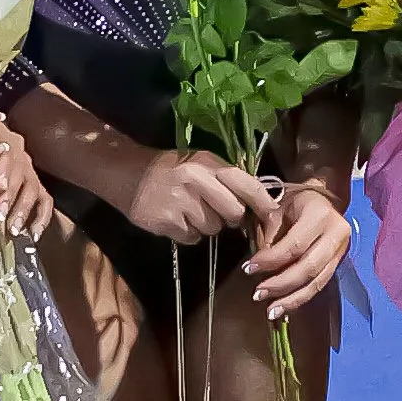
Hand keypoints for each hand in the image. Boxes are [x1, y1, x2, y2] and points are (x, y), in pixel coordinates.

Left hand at [0, 119, 53, 240]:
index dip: (5, 169)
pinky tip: (34, 234)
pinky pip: (44, 199)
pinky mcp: (33, 182)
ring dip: (23, 209)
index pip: (7, 151)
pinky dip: (41, 217)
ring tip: (13, 229)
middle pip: (20, 172)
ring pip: (32, 187)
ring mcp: (27, 167)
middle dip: (11, 196)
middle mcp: (17, 149)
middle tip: (0, 216)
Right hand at [118, 147, 277, 245]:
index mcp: (208, 163)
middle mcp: (196, 180)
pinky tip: (176, 220)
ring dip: (206, 226)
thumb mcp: (200, 163)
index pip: (246, 184)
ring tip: (190, 212)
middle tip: (219, 213)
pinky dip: (188, 233)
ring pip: (212, 228)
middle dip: (231, 218)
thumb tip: (258, 200)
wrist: (127, 174)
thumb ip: (226, 179)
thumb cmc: (170, 169)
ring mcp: (181, 202)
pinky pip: (192, 237)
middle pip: (233, 212)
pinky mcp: (167, 221)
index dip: (264, 203)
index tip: (273, 216)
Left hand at [248, 180, 353, 319]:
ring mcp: (340, 250)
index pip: (295, 245)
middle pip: (309, 267)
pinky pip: (319, 285)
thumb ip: (269, 237)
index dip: (271, 260)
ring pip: (317, 282)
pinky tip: (285, 306)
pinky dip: (300, 297)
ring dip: (292, 298)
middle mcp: (336, 233)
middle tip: (258, 294)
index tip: (249, 268)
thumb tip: (260, 267)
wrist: (322, 200)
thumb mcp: (277, 211)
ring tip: (271, 310)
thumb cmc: (294, 203)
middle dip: (281, 284)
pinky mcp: (338, 263)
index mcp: (320, 215)